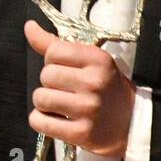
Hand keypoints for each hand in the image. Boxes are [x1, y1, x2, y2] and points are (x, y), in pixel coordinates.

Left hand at [24, 19, 136, 159]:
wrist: (131, 123)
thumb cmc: (107, 88)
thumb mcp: (91, 61)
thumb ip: (57, 44)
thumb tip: (29, 27)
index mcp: (98, 60)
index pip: (54, 52)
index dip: (53, 61)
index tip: (64, 68)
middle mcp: (94, 82)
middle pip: (46, 76)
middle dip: (49, 83)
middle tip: (64, 89)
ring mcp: (88, 109)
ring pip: (40, 99)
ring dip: (44, 103)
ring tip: (59, 105)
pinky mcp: (80, 133)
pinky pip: (39, 122)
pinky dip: (40, 120)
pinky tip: (54, 119)